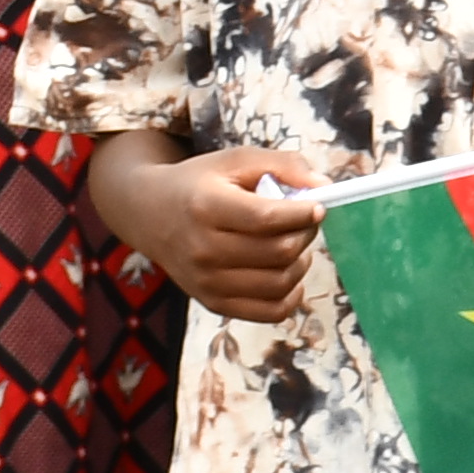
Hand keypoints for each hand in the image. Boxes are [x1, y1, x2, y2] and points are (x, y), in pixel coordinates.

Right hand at [107, 141, 323, 324]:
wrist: (149, 214)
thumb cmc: (199, 183)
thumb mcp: (235, 160)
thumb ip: (283, 165)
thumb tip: (324, 186)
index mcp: (207, 206)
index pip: (267, 218)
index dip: (303, 213)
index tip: (317, 206)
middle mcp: (203, 248)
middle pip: (279, 252)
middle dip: (305, 234)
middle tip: (304, 221)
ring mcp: (206, 281)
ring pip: (280, 283)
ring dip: (301, 262)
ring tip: (293, 243)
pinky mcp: (213, 302)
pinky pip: (270, 312)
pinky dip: (291, 294)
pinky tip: (287, 272)